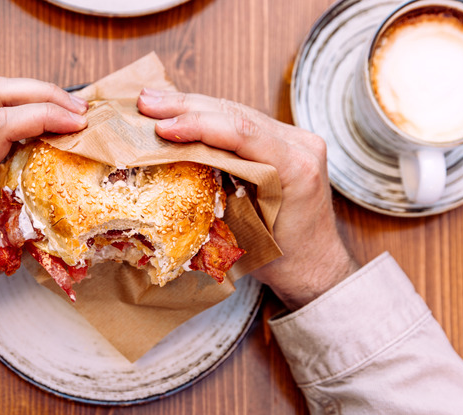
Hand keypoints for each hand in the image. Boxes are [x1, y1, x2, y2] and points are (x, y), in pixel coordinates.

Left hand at [0, 77, 87, 310]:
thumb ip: (30, 218)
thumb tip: (73, 196)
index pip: (1, 125)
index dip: (46, 116)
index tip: (79, 125)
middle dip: (42, 93)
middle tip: (79, 110)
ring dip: (31, 96)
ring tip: (66, 112)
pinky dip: (18, 109)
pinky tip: (42, 124)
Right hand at [137, 88, 358, 309]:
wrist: (316, 265)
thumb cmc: (283, 259)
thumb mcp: (246, 233)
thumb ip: (218, 197)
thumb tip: (172, 172)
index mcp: (297, 167)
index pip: (243, 133)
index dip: (199, 125)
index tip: (162, 128)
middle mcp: (301, 145)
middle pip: (237, 114)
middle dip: (186, 107)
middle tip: (145, 103)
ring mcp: (296, 139)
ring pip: (237, 111)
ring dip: (192, 106)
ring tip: (152, 102)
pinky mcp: (286, 140)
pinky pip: (243, 121)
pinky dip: (208, 116)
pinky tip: (180, 111)